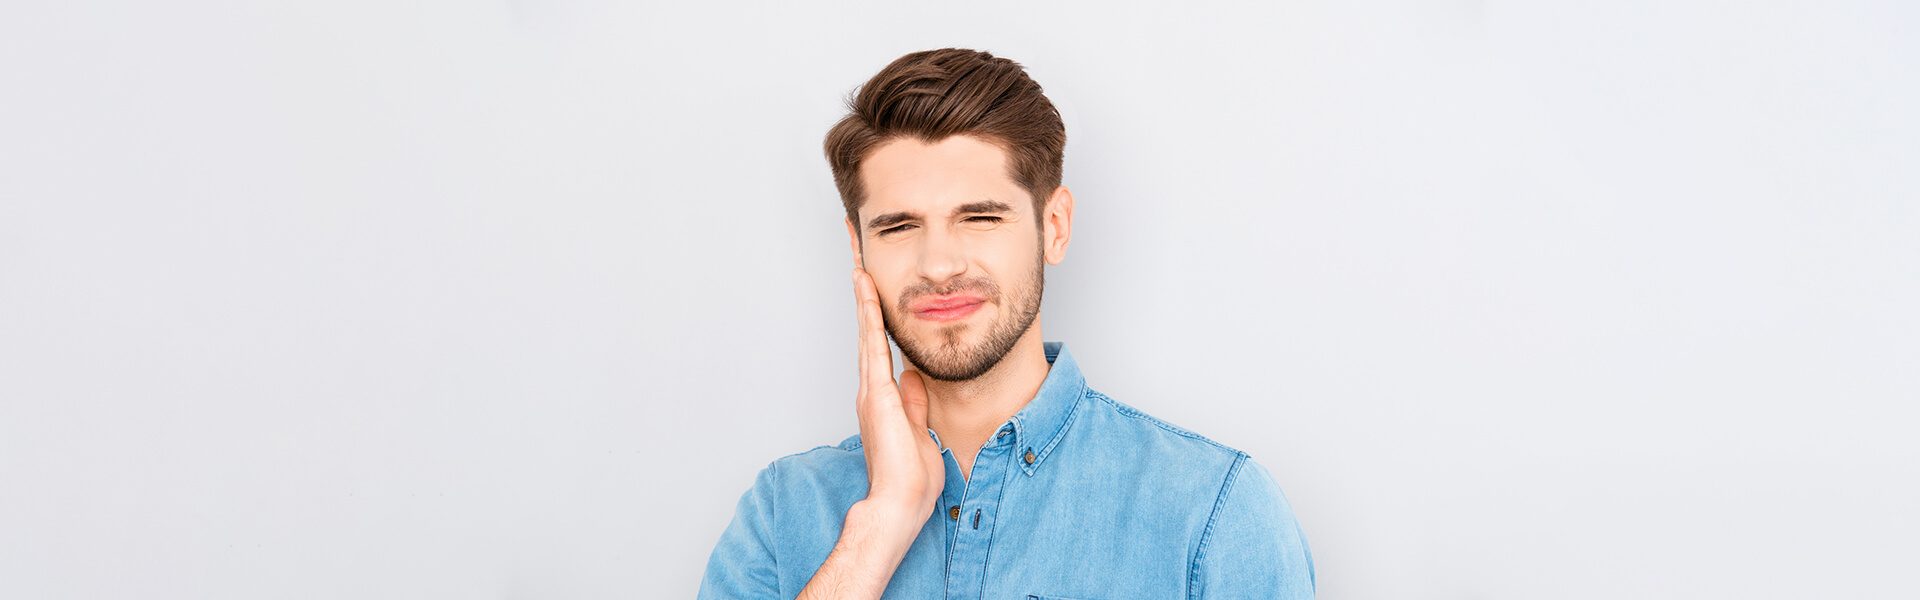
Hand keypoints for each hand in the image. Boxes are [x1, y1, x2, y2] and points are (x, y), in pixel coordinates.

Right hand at [851, 268, 944, 517]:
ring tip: (858, 257)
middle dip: (862, 291)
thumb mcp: (920, 431)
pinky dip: (869, 314)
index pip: (879, 345)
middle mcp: (871, 388)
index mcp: (882, 397)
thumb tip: (913, 377)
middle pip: (866, 329)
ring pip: (866, 329)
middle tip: (857, 254)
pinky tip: (866, 287)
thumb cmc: (910, 479)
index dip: (875, 313)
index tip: (872, 283)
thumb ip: (915, 403)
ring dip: (862, 293)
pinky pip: (873, 344)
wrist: (899, 505)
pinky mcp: (876, 393)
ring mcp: (870, 389)